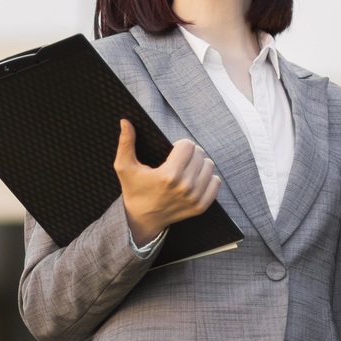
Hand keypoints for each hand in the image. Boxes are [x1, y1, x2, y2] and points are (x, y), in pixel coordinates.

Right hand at [112, 120, 219, 245]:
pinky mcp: (201, 206)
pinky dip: (208, 179)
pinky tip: (194, 180)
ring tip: (186, 169)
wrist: (141, 220)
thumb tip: (125, 121)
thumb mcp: (124, 167)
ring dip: (199, 165)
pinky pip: (216, 182)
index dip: (180, 145)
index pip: (188, 145)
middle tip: (178, 161)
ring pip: (209, 166)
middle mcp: (185, 187)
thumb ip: (126, 143)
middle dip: (190, 153)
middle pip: (200, 154)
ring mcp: (195, 198)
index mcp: (169, 175)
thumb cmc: (134, 190)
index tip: (173, 151)